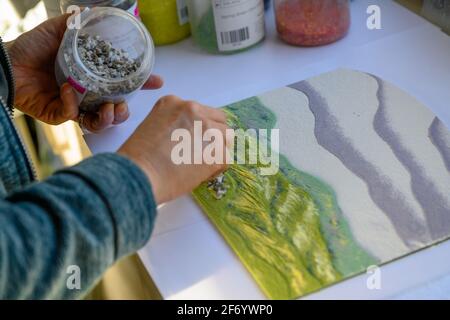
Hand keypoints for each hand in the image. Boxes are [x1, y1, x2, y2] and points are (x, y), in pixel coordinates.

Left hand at [6, 14, 162, 130]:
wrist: (7, 62)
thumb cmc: (31, 46)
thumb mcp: (58, 29)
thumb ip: (77, 23)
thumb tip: (95, 10)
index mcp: (91, 76)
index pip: (120, 82)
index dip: (139, 84)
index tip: (156, 81)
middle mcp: (86, 93)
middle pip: (114, 108)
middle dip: (124, 111)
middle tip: (124, 106)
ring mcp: (74, 105)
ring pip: (99, 120)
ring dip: (108, 118)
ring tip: (109, 110)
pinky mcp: (59, 114)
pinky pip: (72, 115)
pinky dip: (73, 105)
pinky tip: (68, 91)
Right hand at [119, 96, 230, 203]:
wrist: (140, 173)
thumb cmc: (138, 158)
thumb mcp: (152, 127)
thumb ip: (174, 126)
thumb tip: (189, 139)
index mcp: (174, 103)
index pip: (199, 112)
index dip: (197, 129)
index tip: (191, 141)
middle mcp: (193, 110)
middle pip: (218, 120)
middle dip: (213, 135)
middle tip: (200, 152)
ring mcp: (207, 128)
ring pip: (226, 137)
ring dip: (217, 150)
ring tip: (200, 164)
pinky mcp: (216, 150)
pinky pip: (226, 157)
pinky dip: (217, 167)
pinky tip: (201, 174)